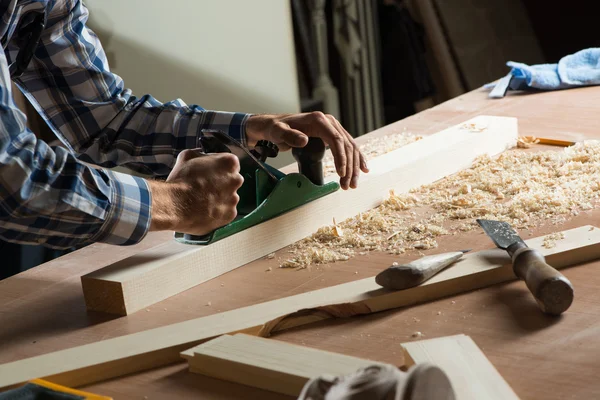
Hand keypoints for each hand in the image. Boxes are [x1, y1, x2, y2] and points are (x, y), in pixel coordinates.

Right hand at [148, 149, 242, 234]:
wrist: (176, 205)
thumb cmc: (181, 180)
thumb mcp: (187, 156)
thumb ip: (199, 154)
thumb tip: (200, 156)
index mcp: (229, 163)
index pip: (229, 163)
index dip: (217, 167)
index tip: (209, 172)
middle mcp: (236, 180)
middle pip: (231, 180)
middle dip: (220, 183)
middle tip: (204, 187)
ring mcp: (234, 198)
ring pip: (229, 197)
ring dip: (219, 198)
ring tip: (202, 201)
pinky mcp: (230, 214)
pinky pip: (225, 212)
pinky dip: (217, 212)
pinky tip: (204, 210)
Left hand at [245, 112, 368, 189]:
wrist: (275, 126)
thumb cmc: (275, 129)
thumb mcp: (277, 132)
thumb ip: (289, 136)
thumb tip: (304, 140)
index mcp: (319, 120)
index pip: (337, 139)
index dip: (341, 157)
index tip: (341, 173)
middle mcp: (329, 122)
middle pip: (347, 145)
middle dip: (349, 167)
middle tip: (347, 185)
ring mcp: (332, 128)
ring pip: (350, 148)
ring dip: (354, 167)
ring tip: (352, 184)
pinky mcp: (332, 135)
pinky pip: (348, 147)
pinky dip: (356, 159)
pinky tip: (363, 170)